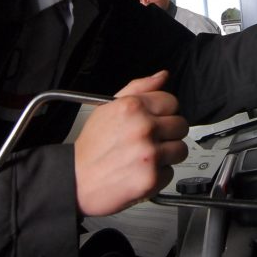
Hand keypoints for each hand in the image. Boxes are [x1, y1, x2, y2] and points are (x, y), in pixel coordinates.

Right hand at [73, 70, 188, 215]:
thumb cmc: (91, 147)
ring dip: (167, 154)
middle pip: (181, 125)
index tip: (156, 120)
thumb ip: (138, 88)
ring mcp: (150, 154)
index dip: (164, 112)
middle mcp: (144, 128)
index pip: (172, 101)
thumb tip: (162, 76)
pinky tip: (140, 171)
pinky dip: (158, 175)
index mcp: (133, 107)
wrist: (76, 181)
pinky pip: (170, 172)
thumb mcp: (108, 107)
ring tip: (146, 157)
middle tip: (150, 140)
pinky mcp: (152, 178)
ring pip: (180, 149)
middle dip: (168, 133)